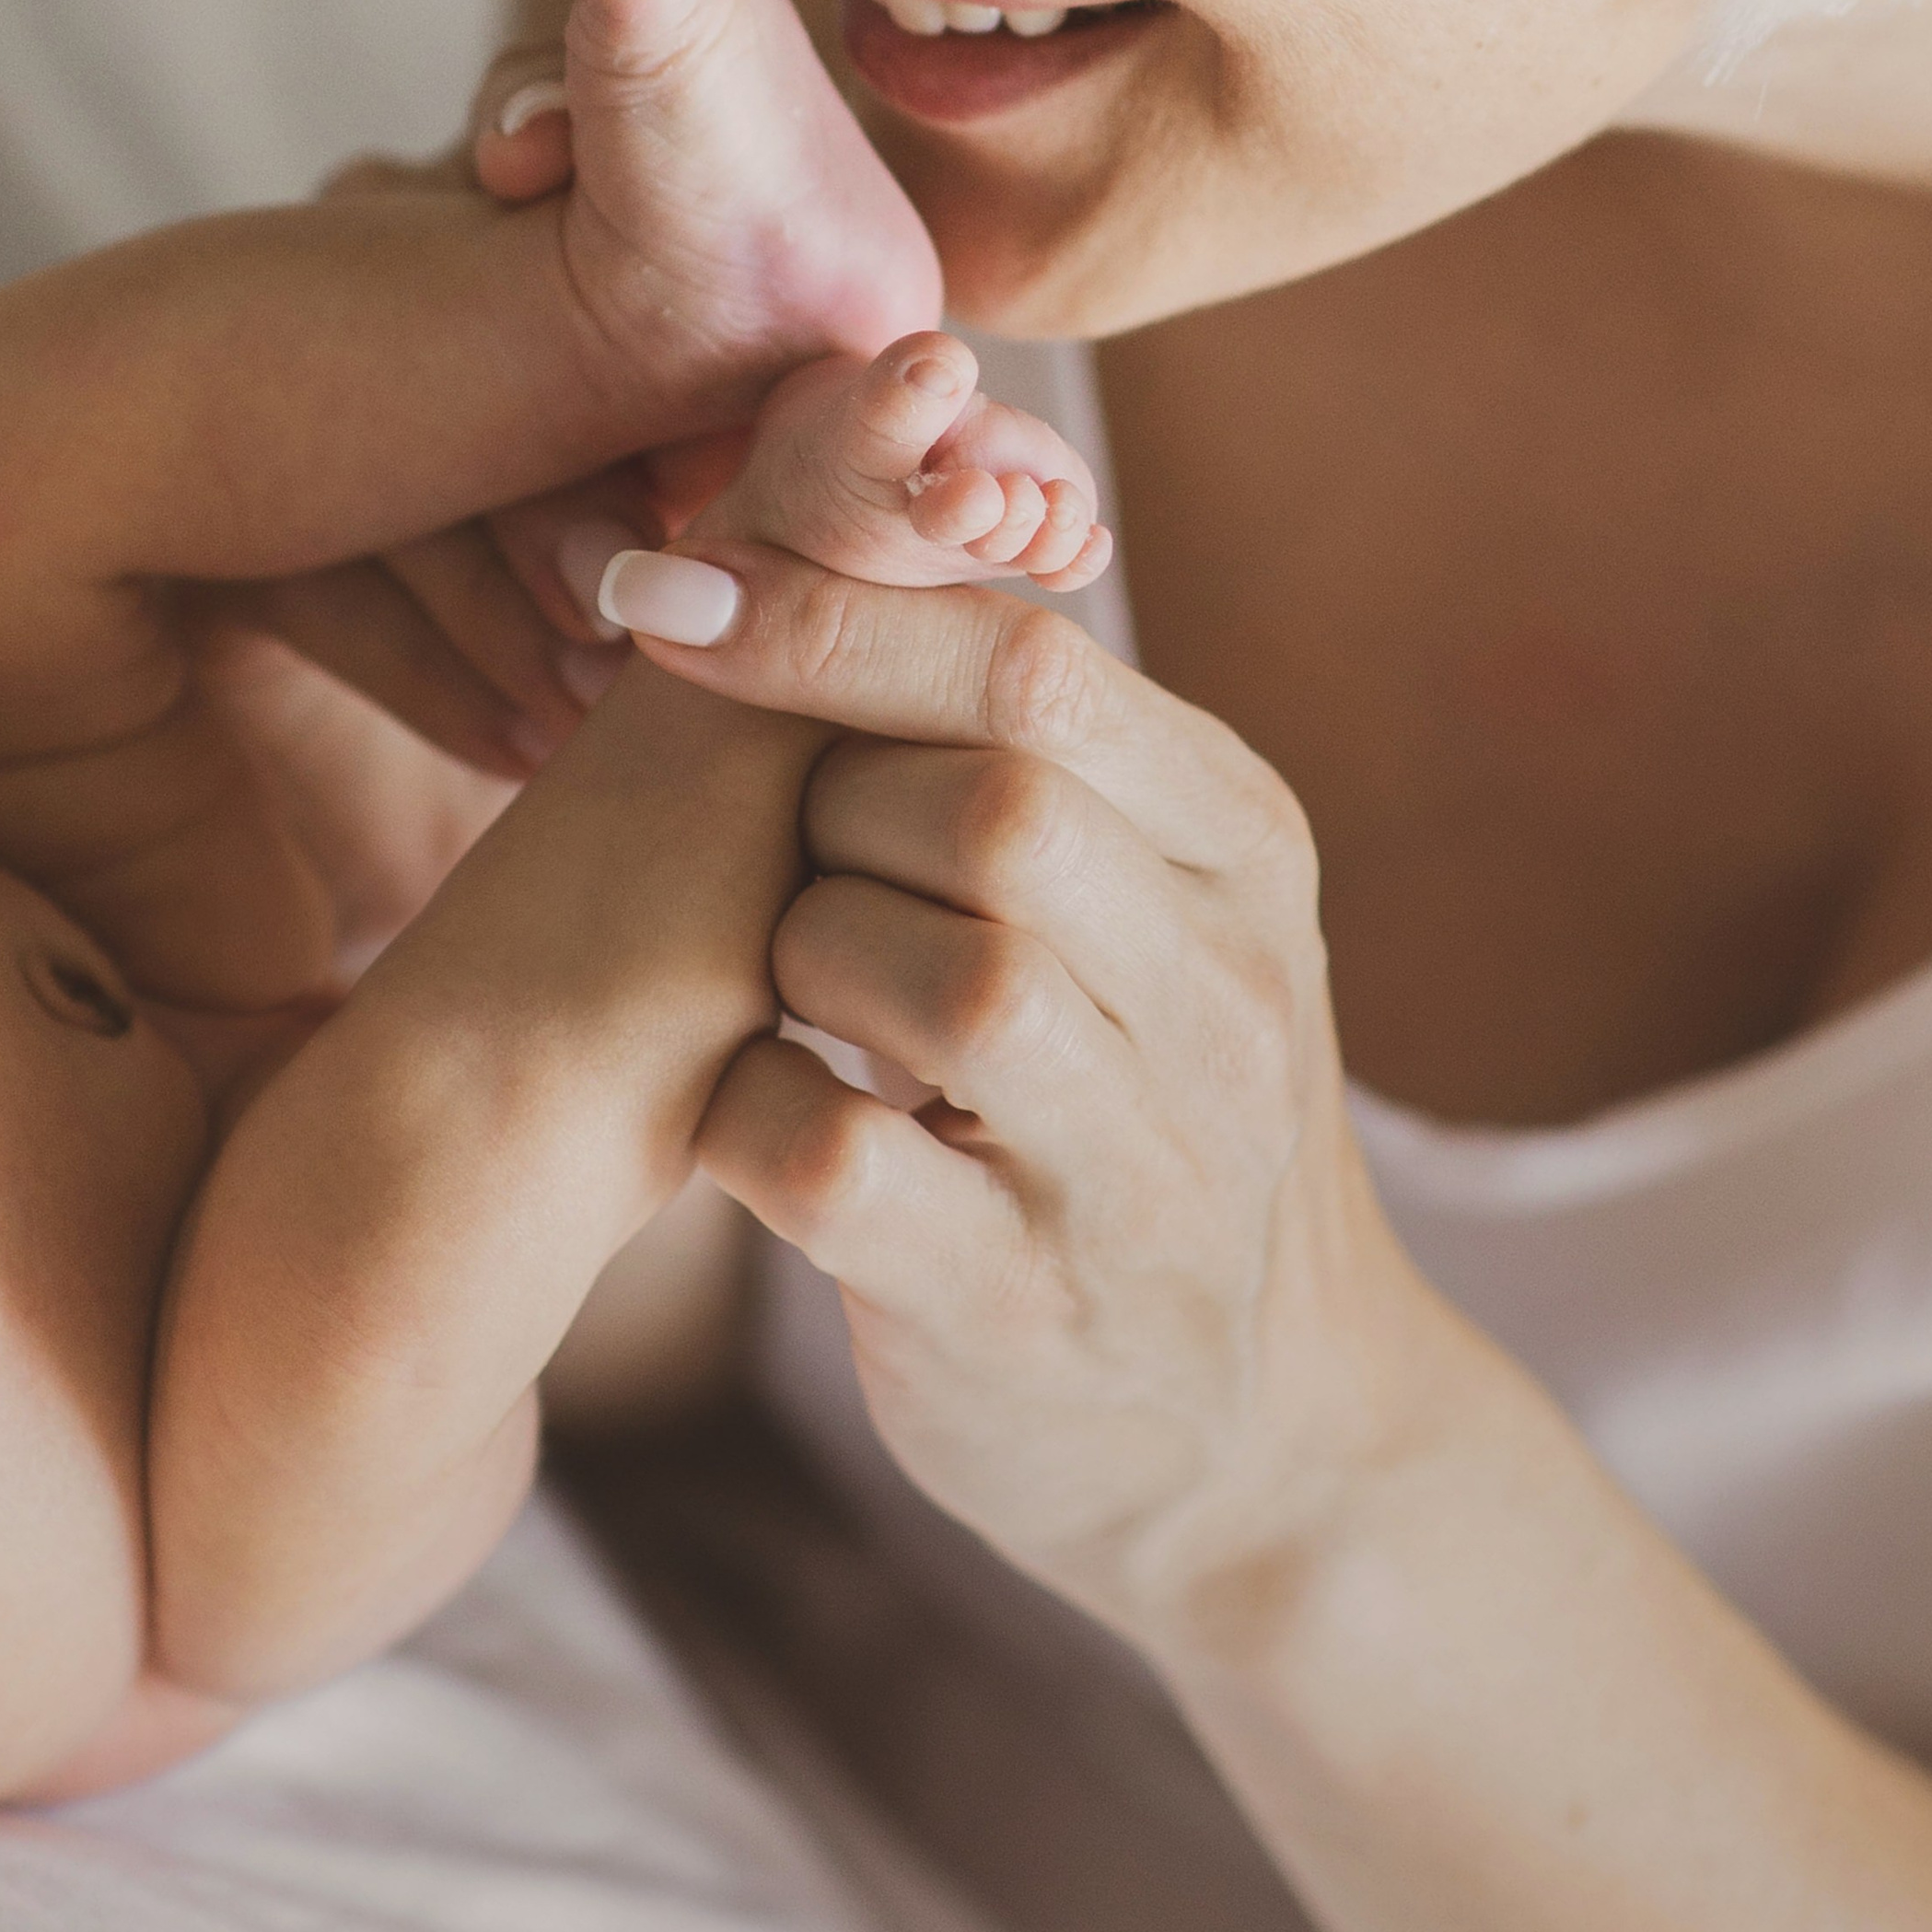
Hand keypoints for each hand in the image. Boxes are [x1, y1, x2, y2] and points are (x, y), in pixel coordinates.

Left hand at [603, 536, 1439, 1640]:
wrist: (1270, 1437)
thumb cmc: (1141, 1105)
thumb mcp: (1145, 900)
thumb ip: (1024, 737)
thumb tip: (828, 494)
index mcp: (1243, 847)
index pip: (1036, 666)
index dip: (832, 611)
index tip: (661, 584)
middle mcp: (1231, 997)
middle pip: (988, 802)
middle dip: (826, 813)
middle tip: (798, 876)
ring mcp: (1149, 1168)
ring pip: (925, 973)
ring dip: (795, 968)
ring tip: (806, 1007)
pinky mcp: (1035, 1313)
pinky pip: (832, 1158)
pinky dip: (743, 1119)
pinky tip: (756, 1126)